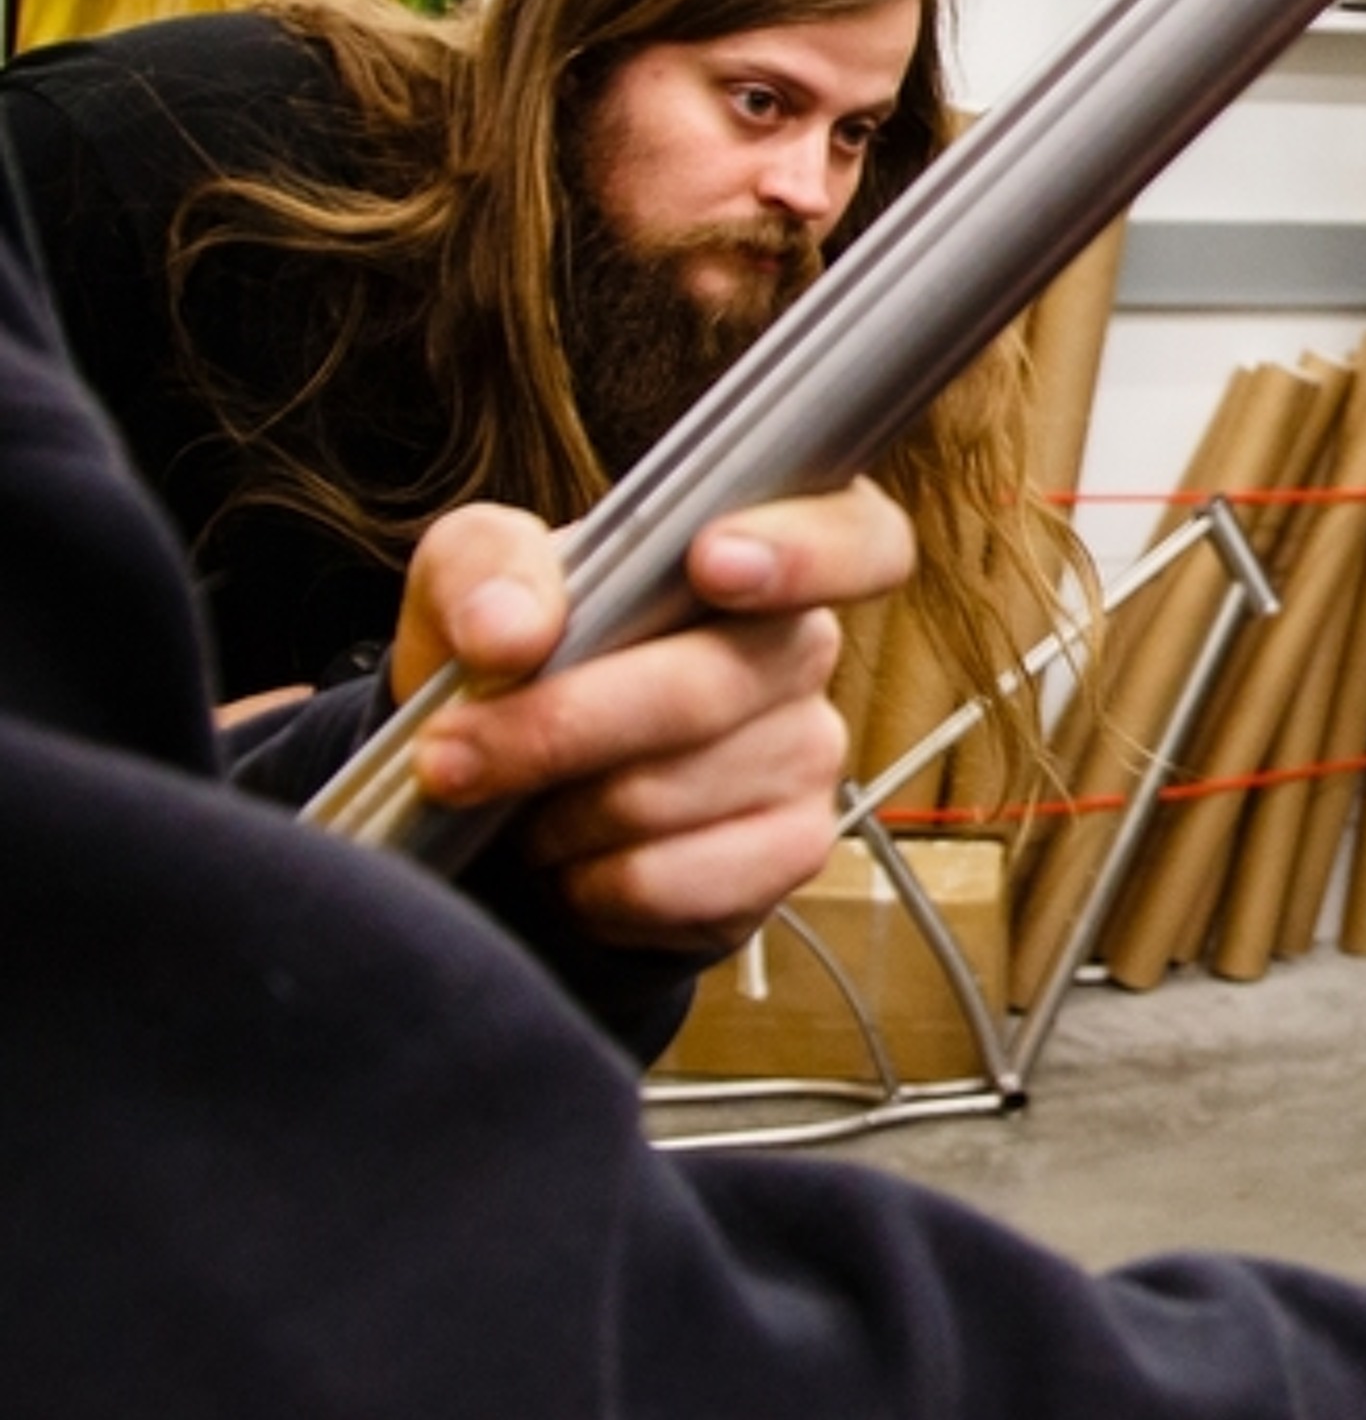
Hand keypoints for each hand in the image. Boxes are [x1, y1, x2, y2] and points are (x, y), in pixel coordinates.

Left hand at [389, 481, 915, 953]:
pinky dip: (593, 883)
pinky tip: (571, 864)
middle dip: (560, 726)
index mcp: (758, 552)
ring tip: (519, 807)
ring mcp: (810, 756)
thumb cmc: (515, 663)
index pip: (858, 536)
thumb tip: (509, 632)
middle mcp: (802, 649)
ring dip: (561, 813)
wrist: (506, 798)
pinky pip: (680, 881)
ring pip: (673, 792)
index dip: (806, 550)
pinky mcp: (788, 854)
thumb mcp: (474, 582)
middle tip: (453, 753)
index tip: (711, 563)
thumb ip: (485, 569)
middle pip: (711, 685)